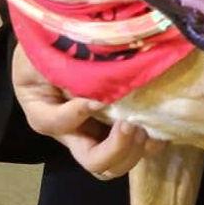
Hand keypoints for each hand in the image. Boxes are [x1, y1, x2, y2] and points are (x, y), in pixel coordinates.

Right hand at [12, 45, 164, 178]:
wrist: (61, 39)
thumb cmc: (50, 43)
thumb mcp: (45, 51)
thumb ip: (62, 68)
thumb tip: (97, 96)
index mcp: (44, 113)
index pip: (54, 124)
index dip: (76, 113)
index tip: (97, 97)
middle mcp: (71, 132)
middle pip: (92, 161)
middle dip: (115, 150)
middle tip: (129, 125)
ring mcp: (96, 132)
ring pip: (114, 165)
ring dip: (133, 151)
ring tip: (144, 128)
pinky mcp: (117, 126)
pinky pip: (134, 148)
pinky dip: (149, 145)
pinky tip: (159, 128)